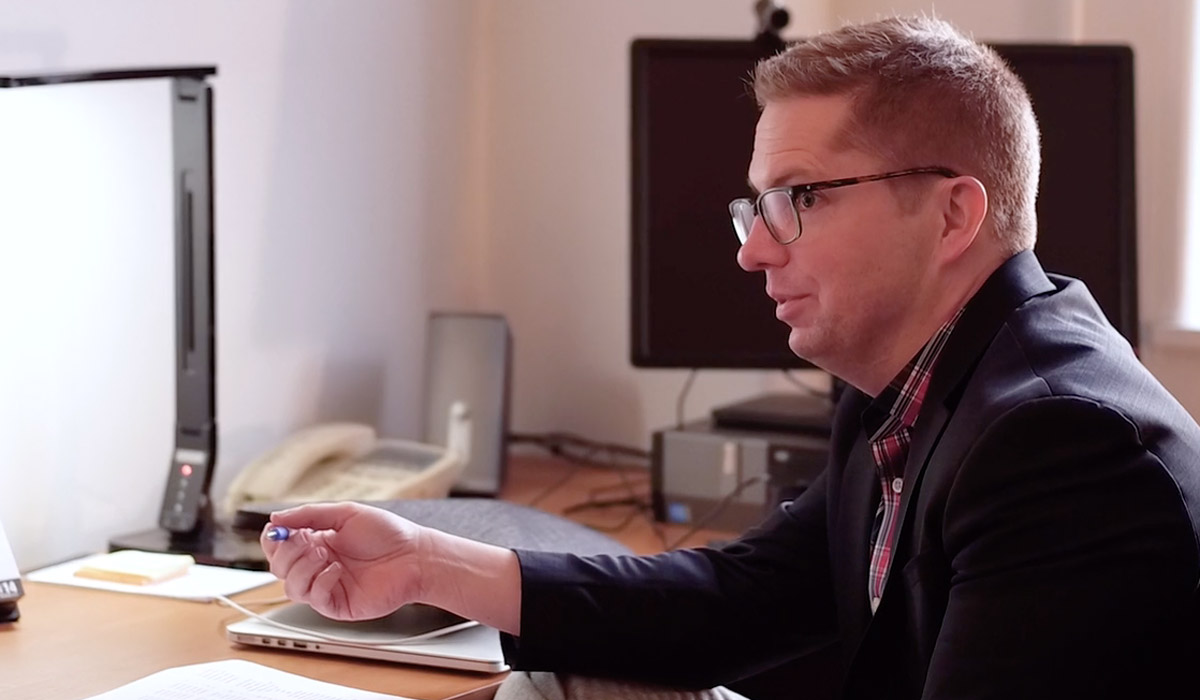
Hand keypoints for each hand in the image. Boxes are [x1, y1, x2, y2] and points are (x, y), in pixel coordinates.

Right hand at [261, 502, 426, 620]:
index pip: (279, 546)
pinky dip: (320, 582)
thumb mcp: (346, 513)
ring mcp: (327, 586)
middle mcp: (318, 565)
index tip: (278, 530)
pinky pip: (314, 599)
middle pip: (279, 568)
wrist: (415, 555)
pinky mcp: (338, 604)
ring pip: (291, 587)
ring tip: (326, 555)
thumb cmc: (388, 533)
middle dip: (288, 553)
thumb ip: (310, 515)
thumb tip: (276, 519)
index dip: (273, 539)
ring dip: (303, 568)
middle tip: (309, 541)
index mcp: (317, 542)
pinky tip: (337, 569)